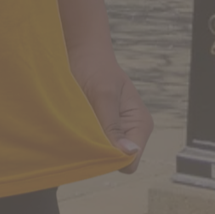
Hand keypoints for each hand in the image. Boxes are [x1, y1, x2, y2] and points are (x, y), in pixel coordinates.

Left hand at [69, 46, 149, 173]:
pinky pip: (94, 145)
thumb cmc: (94, 67)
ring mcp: (116, 131)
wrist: (82, 52)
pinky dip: (82, 139)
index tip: (92, 143)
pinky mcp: (102, 128)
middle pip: (117, 161)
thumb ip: (113, 125)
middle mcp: (131, 131)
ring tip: (77, 123)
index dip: (112, 158)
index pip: (131, 160)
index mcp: (140, 123)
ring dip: (88, 144)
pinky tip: (74, 124)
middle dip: (99, 151)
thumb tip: (129, 153)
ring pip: (104, 154)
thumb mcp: (102, 95)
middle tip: (81, 130)